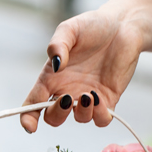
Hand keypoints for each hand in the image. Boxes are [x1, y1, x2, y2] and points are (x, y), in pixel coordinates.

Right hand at [20, 8, 141, 131]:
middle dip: (57, 114)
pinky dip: (100, 115)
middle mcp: (68, 91)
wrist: (123, 25)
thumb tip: (56, 65)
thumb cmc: (93, 25)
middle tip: (67, 99)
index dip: (28, 118)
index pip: (34, 103)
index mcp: (52, 78)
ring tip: (90, 93)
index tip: (29, 126)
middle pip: (54, 117)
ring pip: (79, 118)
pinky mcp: (108, 99)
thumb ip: (58, 44)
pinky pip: (102, 119)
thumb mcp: (70, 29)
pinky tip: (100, 99)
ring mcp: (87, 98)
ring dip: (82, 111)